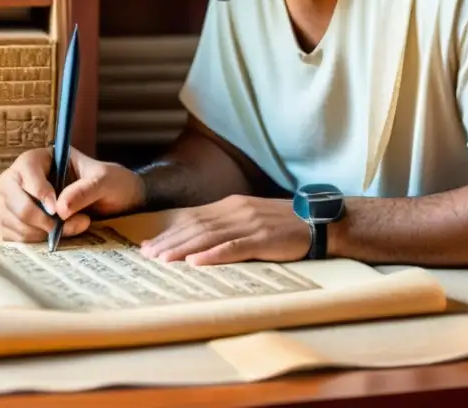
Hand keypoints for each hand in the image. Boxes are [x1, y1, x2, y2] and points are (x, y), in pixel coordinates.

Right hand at [0, 146, 144, 241]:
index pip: (26, 168)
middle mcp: (22, 177)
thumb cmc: (110, 183)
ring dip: (38, 232)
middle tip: (59, 226)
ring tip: (71, 228)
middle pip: (8, 193)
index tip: (56, 209)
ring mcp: (15, 200)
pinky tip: (55, 238)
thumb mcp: (105, 180)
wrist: (116, 202)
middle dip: (34, 215)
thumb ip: (85, 189)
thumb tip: (60, 208)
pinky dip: (32, 241)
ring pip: (9, 218)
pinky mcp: (16, 222)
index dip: (37, 190)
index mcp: (42, 158)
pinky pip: (11, 235)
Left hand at [139, 195, 310, 265]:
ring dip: (183, 249)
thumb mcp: (250, 218)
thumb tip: (197, 240)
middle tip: (147, 255)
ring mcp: (250, 224)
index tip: (147, 244)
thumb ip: (226, 225)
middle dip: (169, 242)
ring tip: (163, 260)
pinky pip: (235, 247)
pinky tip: (198, 262)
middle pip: (195, 227)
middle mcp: (236, 210)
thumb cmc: (284, 224)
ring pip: (209, 236)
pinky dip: (214, 255)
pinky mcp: (264, 239)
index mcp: (231, 205)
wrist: (320, 221)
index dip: (168, 232)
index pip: (192, 219)